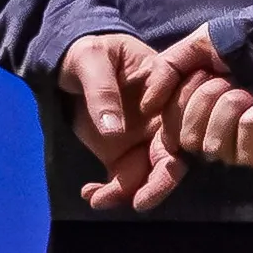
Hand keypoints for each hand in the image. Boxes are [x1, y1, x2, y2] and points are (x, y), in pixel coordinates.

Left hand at [59, 30, 197, 214]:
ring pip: (149, 176)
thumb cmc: (87, 50)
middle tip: (139, 201)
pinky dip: (110, 194)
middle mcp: (162, 120)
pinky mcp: (122, 154)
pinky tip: (90, 193)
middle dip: (159, 184)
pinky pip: (124, 181)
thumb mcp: (92, 59)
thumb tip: (113, 130)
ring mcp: (143, 139)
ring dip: (129, 194)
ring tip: (98, 198)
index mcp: (166, 89)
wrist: (67, 62)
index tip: (158, 158)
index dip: (180, 141)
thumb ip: (103, 91)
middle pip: (173, 157)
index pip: (185, 118)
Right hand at [157, 25, 252, 175]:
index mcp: (199, 108)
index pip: (169, 125)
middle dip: (204, 100)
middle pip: (185, 137)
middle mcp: (218, 130)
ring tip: (250, 90)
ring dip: (228, 109)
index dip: (179, 101)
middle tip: (228, 80)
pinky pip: (244, 152)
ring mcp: (244, 146)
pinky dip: (250, 122)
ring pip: (211, 147)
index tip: (202, 74)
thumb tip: (147, 106)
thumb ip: (167, 67)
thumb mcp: (202, 42)